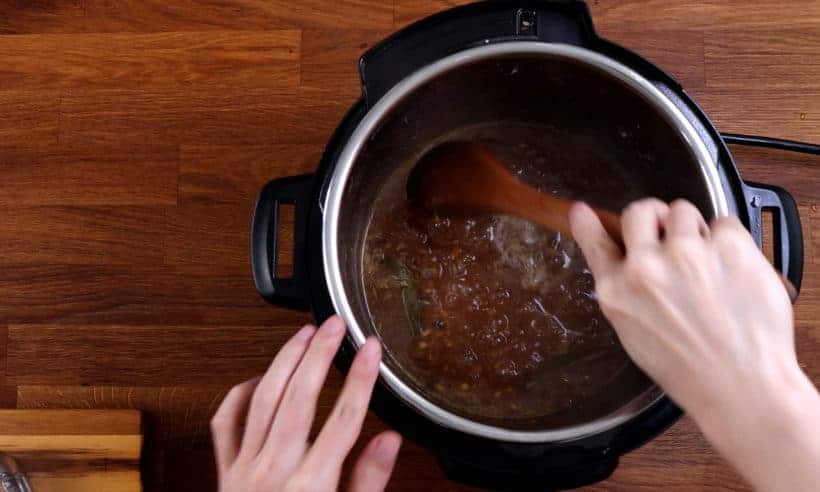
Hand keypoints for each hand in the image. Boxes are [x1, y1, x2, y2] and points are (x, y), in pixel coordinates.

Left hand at [211, 315, 401, 491]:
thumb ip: (368, 483)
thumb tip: (389, 439)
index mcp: (311, 488)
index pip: (343, 419)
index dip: (360, 378)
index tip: (372, 348)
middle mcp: (275, 472)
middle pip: (299, 398)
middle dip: (319, 354)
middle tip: (335, 323)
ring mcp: (244, 469)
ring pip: (262, 400)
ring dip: (283, 361)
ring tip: (302, 334)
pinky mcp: (225, 472)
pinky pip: (226, 422)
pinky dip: (241, 393)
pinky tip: (259, 378)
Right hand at [569, 198, 819, 491]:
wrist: (741, 386)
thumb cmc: (689, 369)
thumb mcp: (635, 334)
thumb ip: (628, 293)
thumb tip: (628, 264)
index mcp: (617, 292)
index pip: (595, 244)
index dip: (587, 224)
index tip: (582, 210)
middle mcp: (644, 267)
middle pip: (640, 211)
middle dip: (654, 217)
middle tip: (669, 232)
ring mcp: (686, 253)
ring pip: (683, 210)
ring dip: (693, 228)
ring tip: (707, 260)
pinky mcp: (727, 246)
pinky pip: (724, 223)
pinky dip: (729, 241)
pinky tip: (733, 270)